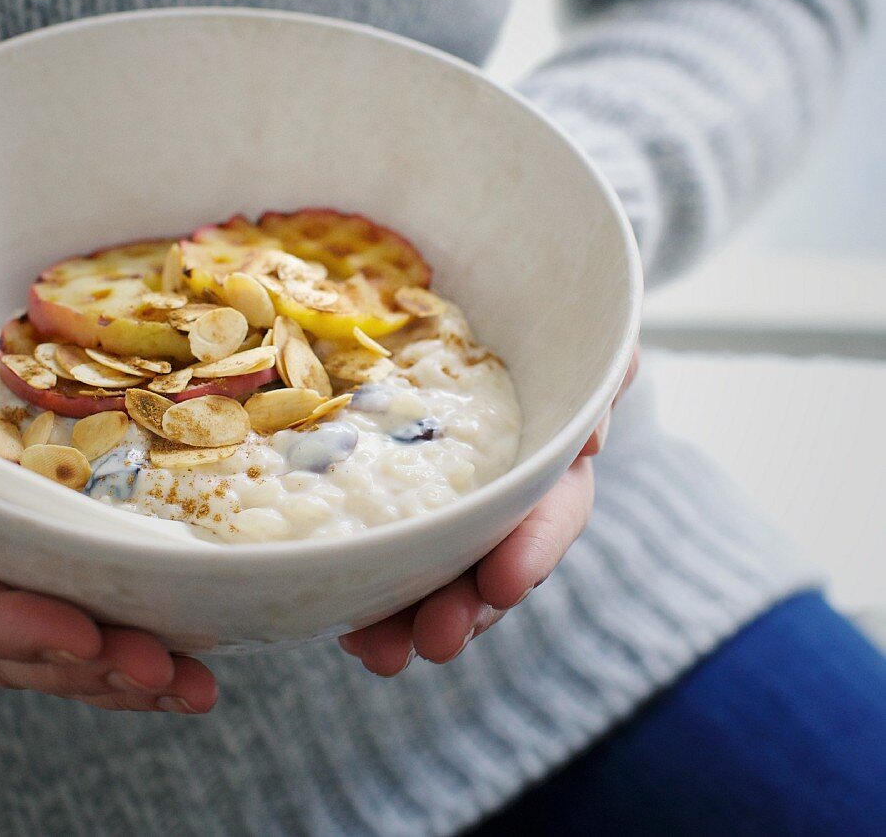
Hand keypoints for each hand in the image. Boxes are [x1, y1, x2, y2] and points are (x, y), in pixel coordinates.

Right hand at [0, 291, 216, 713]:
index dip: (6, 624)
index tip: (82, 634)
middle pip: (4, 643)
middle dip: (85, 664)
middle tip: (164, 672)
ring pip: (47, 643)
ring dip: (121, 671)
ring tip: (192, 685)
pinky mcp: (25, 556)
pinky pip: (75, 606)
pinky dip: (130, 633)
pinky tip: (188, 650)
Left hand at [339, 348, 639, 675]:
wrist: (471, 294)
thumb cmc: (530, 318)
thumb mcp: (576, 331)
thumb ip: (600, 360)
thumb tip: (606, 402)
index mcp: (546, 455)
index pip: (552, 510)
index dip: (532, 549)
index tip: (502, 584)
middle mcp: (500, 489)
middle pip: (490, 561)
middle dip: (465, 609)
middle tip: (434, 640)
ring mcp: (445, 499)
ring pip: (435, 571)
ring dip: (410, 617)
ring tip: (377, 651)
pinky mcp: (393, 497)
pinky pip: (383, 548)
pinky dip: (366, 587)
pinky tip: (340, 618)